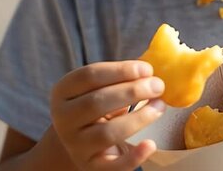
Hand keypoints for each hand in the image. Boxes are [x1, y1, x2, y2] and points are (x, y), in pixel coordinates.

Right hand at [50, 60, 164, 170]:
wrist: (81, 142)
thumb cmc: (98, 107)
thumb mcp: (100, 88)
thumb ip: (121, 76)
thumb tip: (156, 62)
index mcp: (63, 92)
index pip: (89, 76)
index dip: (120, 70)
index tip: (148, 68)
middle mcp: (63, 119)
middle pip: (97, 102)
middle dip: (132, 92)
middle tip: (158, 86)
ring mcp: (75, 145)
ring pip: (107, 133)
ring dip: (138, 118)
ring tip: (160, 106)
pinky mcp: (91, 167)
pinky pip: (113, 166)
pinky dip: (133, 156)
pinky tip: (150, 144)